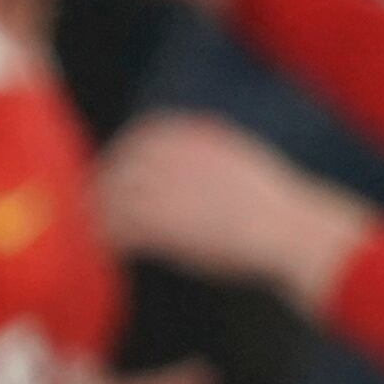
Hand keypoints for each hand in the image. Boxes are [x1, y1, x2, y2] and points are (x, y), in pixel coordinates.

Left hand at [95, 112, 369, 307]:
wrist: (291, 231)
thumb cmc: (275, 205)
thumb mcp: (239, 160)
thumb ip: (206, 155)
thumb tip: (188, 160)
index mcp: (197, 137)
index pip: (143, 136)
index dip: (124, 154)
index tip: (115, 169)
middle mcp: (176, 157)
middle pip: (122, 165)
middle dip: (104, 182)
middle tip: (92, 203)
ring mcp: (167, 188)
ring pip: (114, 196)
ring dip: (99, 212)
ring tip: (92, 229)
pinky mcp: (163, 224)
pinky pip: (122, 227)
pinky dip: (109, 236)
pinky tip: (109, 248)